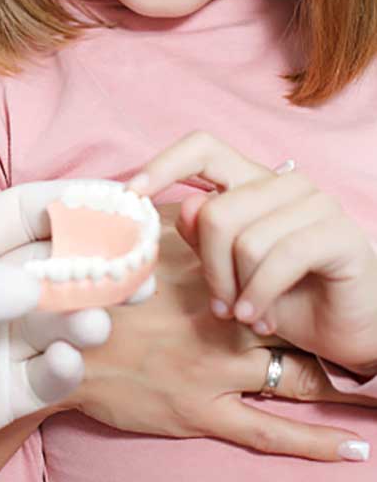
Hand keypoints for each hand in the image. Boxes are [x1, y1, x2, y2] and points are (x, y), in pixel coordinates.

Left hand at [0, 182, 111, 481]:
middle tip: (138, 267)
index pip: (22, 210)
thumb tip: (29, 285)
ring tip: (93, 323)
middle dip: (100, 259)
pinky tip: (68, 365)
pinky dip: (67, 369)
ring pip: (60, 318)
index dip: (70, 202)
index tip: (118, 204)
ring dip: (87, 314)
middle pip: (56, 262)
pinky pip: (47, 378)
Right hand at [58, 206, 372, 460]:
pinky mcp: (206, 413)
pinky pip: (270, 432)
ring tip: (376, 386)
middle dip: (328, 323)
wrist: (52, 349)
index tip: (324, 263)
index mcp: (200, 272)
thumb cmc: (83, 290)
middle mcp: (215, 317)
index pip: (264, 262)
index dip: (297, 265)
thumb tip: (200, 198)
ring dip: (337, 381)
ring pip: (293, 374)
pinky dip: (316, 442)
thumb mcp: (121, 244)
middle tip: (365, 333)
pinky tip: (353, 448)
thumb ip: (165, 223)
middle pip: (289, 318)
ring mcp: (214, 368)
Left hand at [130, 132, 376, 376]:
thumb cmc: (288, 298)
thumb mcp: (233, 272)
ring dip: (237, 289)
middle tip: (218, 304)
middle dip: (208, 268)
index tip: (132, 194)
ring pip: (243, 238)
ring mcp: (315, 203)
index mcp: (252, 181)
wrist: (350, 333)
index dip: (164, 165)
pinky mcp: (339, 233)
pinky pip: (279, 257)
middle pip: (215, 211)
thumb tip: (182, 209)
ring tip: (244, 314)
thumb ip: (204, 239)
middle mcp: (284, 182)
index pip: (202, 148)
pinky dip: (260, 295)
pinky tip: (259, 318)